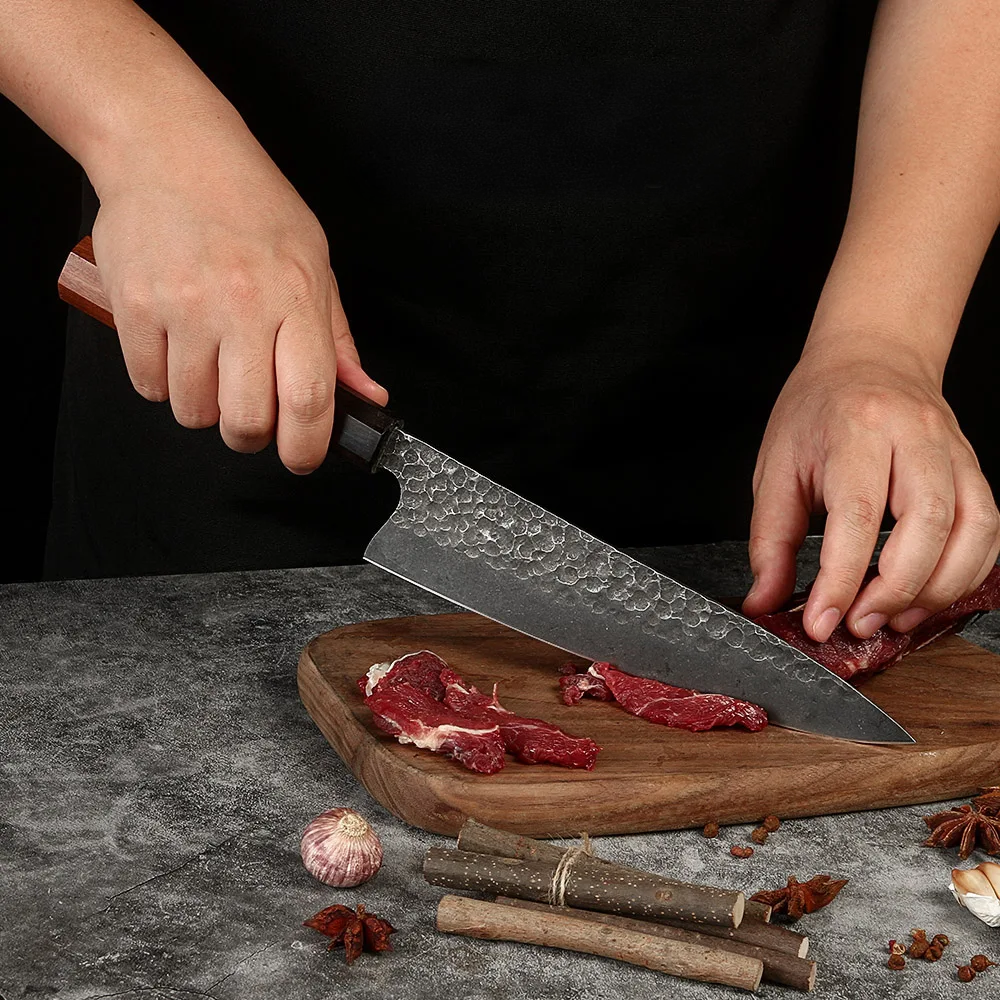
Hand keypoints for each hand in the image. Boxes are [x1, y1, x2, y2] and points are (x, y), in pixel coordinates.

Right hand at [91, 116, 385, 472]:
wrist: (169, 146)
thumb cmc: (252, 204)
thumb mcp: (315, 263)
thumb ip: (338, 339)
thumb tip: (366, 395)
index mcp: (296, 298)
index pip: (309, 398)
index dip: (307, 448)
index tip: (302, 458)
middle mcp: (241, 306)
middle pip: (247, 422)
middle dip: (251, 435)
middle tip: (251, 413)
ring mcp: (183, 307)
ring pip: (193, 412)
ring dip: (204, 407)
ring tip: (209, 364)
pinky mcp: (132, 305)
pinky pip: (148, 386)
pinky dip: (162, 382)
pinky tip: (174, 346)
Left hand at [742, 340, 999, 640]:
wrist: (870, 357)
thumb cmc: (818, 410)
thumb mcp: (776, 467)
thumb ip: (770, 540)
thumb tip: (764, 601)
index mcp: (855, 430)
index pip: (857, 515)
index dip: (841, 579)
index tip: (821, 622)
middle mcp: (914, 436)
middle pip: (927, 524)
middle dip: (895, 589)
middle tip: (858, 623)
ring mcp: (954, 451)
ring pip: (972, 529)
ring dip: (937, 589)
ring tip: (894, 618)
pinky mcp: (975, 468)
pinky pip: (989, 531)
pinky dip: (965, 573)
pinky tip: (928, 594)